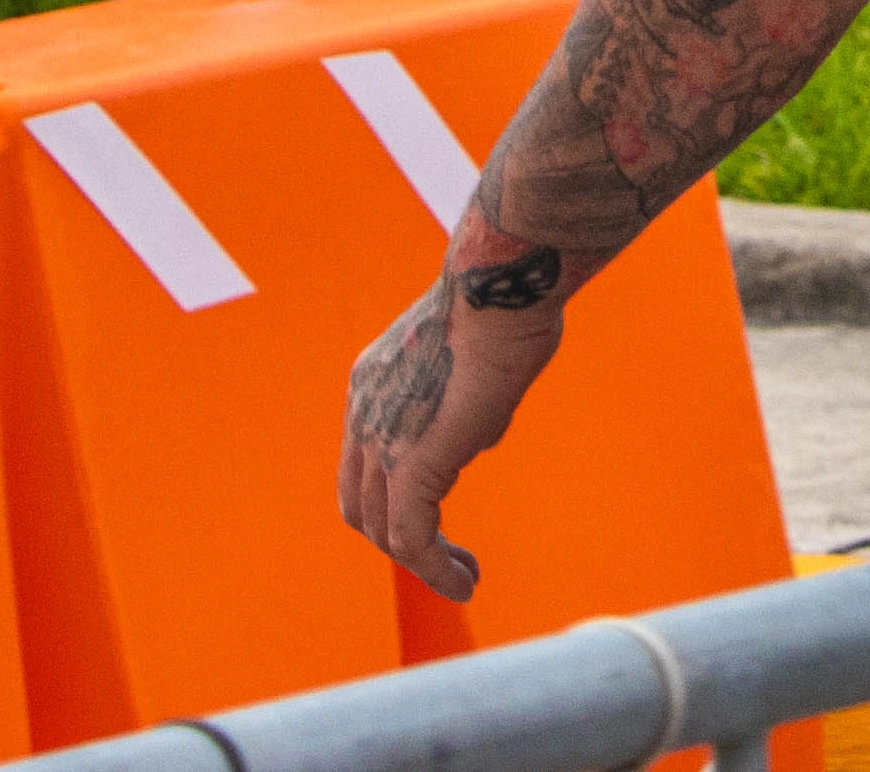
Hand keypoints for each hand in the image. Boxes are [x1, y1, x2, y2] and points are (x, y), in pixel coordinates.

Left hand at [339, 277, 557, 599]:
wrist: (502, 288)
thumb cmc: (507, 305)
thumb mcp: (474, 357)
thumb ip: (464, 402)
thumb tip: (474, 434)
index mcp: (372, 383)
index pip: (365, 461)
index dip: (395, 497)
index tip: (439, 514)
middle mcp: (363, 413)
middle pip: (362, 504)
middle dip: (402, 539)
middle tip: (449, 559)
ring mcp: (379, 441)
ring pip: (383, 528)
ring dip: (423, 563)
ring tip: (464, 580)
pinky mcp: (409, 466)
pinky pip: (411, 538)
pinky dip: (434, 569)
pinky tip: (463, 583)